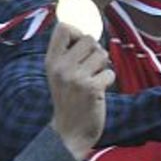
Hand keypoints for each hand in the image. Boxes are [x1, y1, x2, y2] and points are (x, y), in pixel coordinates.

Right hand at [44, 21, 114, 160]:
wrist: (69, 131)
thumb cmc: (68, 100)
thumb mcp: (58, 75)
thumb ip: (67, 55)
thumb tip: (88, 34)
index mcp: (51, 61)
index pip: (63, 28)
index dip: (78, 32)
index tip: (81, 46)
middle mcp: (62, 67)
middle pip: (89, 39)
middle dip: (96, 51)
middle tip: (92, 66)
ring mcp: (77, 77)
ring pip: (102, 54)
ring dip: (103, 66)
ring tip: (94, 79)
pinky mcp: (92, 88)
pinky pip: (110, 73)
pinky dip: (108, 81)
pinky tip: (99, 91)